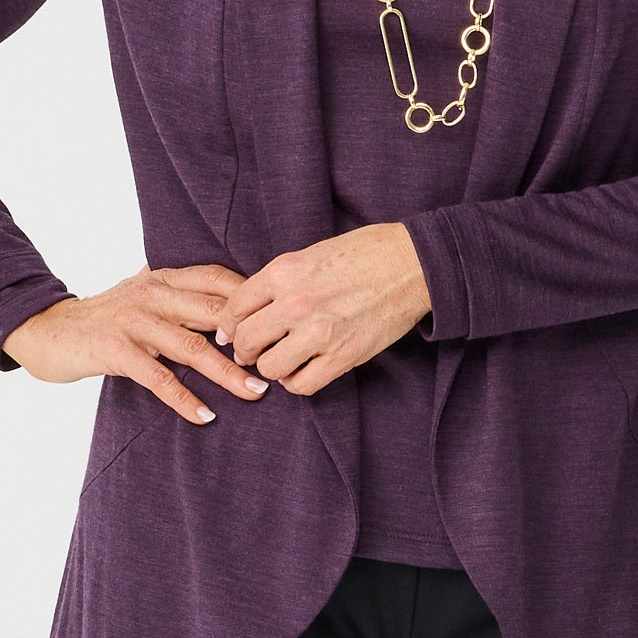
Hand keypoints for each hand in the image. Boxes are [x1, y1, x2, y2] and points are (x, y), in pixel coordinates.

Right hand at [2, 263, 272, 424]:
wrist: (48, 330)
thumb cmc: (105, 317)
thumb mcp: (143, 296)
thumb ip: (180, 297)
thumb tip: (232, 310)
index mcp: (163, 277)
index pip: (217, 279)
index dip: (251, 299)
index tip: (279, 321)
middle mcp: (152, 293)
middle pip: (213, 314)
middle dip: (251, 339)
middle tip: (280, 364)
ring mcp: (134, 321)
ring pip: (192, 347)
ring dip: (227, 372)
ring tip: (255, 392)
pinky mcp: (116, 350)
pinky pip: (158, 378)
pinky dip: (184, 398)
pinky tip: (205, 416)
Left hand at [217, 223, 431, 395]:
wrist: (411, 264)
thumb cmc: (364, 252)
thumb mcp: (310, 254)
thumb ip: (279, 280)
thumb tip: (254, 307)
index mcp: (284, 272)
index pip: (234, 307)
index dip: (227, 324)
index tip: (229, 332)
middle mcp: (296, 303)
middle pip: (246, 340)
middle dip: (244, 349)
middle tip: (251, 351)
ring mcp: (319, 333)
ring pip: (270, 367)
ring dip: (271, 366)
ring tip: (281, 359)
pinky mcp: (342, 356)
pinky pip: (302, 385)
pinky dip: (296, 382)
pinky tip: (301, 370)